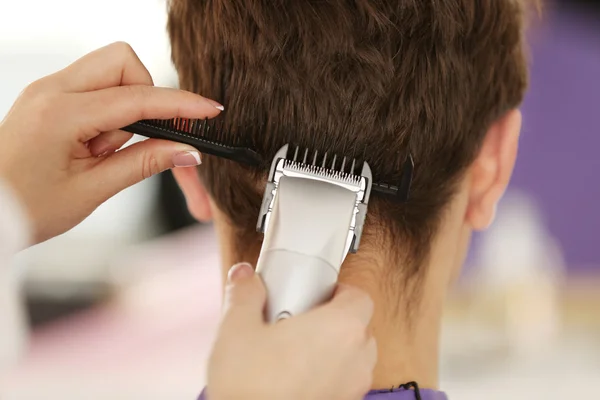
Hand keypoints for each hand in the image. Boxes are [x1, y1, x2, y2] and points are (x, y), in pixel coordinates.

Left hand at [0, 42, 222, 243]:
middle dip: (147, 95)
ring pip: (111, 71)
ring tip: (105, 152)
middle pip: (122, 62)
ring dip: (126, 107)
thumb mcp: (92, 190)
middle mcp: (52, 90)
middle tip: (139, 139)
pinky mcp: (50, 97)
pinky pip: (96, 87)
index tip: (210, 110)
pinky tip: (96, 145)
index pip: (137, 98)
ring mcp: (48, 89)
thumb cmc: (27, 207)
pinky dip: (110, 112)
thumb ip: (143, 163)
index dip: (180, 105)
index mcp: (61, 114)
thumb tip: (186, 151)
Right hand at [207, 263, 376, 399]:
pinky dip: (328, 376)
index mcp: (340, 328)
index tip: (314, 293)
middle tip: (299, 319)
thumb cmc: (250, 388)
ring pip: (354, 358)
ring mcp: (352, 389)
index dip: (338, 290)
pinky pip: (343, 384)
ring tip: (294, 350)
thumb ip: (245, 295)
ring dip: (333, 350)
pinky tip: (292, 378)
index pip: (359, 297)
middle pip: (359, 327)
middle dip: (333, 319)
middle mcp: (355, 359)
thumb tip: (244, 277)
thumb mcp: (236, 329)